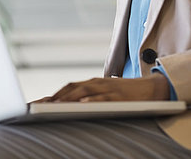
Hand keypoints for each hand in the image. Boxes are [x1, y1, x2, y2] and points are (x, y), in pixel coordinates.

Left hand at [45, 73, 169, 102]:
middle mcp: (97, 84)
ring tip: (56, 105)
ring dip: (69, 97)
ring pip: (85, 91)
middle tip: (41, 105)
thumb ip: (89, 98)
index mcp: (92, 83)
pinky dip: (92, 100)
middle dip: (56, 96)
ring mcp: (108, 89)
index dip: (54, 94)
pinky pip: (104, 97)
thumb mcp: (105, 93)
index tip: (39, 102)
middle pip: (73, 87)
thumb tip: (71, 107)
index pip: (69, 86)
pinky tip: (83, 104)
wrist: (151, 88)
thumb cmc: (125, 94)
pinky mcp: (119, 96)